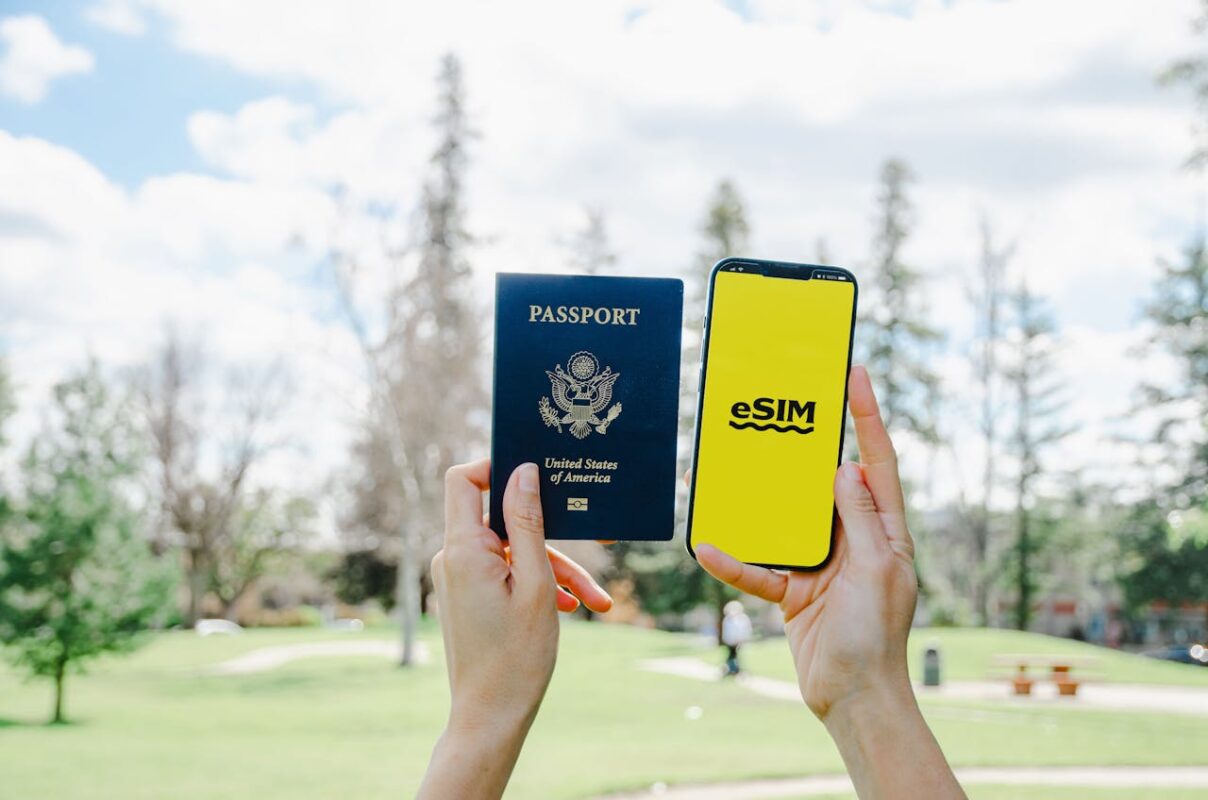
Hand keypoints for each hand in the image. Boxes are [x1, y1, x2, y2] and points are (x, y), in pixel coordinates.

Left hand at [418, 459, 611, 799]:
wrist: (490, 717)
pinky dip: (536, 584)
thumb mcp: (536, 582)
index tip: (538, 477)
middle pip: (502, 521)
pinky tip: (571, 607)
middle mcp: (452, 558)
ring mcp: (458, 577)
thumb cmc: (517, 656)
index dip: (497, 468)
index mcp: (462, 549)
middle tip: (591, 559)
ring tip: (594, 601)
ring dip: (553, 570)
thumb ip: (528, 523)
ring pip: (511, 552)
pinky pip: (504, 573)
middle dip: (550, 539)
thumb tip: (523, 471)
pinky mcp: (467, 595)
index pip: (464, 479)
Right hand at [694, 365, 916, 720]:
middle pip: (827, 483)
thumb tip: (845, 468)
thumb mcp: (873, 571)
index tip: (856, 375)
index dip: (868, 417)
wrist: (854, 699)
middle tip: (780, 411)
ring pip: (787, 520)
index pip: (878, 462)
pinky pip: (760, 567)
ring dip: (761, 503)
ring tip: (735, 470)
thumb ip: (858, 519)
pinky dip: (736, 560)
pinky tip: (710, 548)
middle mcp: (854, 541)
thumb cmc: (876, 637)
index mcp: (885, 531)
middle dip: (805, 450)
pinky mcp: (794, 590)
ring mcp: (823, 565)